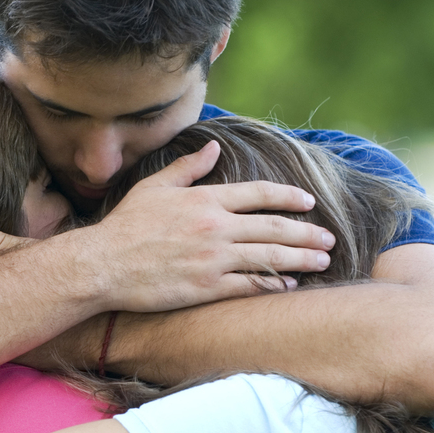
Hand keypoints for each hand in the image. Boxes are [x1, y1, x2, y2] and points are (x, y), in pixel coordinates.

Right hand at [63, 140, 333, 312]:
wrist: (104, 264)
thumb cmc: (126, 224)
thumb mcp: (155, 186)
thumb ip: (188, 167)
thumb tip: (212, 145)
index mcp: (205, 199)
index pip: (259, 194)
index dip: (288, 197)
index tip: (308, 202)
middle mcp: (215, 227)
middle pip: (273, 228)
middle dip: (306, 233)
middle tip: (330, 238)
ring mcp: (212, 258)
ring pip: (268, 258)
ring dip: (300, 259)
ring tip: (322, 261)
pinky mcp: (206, 287)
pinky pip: (248, 286)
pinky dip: (272, 285)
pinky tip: (289, 286)